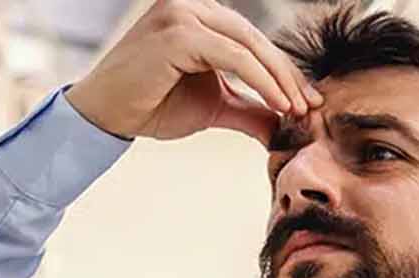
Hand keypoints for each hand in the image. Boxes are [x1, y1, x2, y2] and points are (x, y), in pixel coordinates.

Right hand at [65, 0, 322, 143]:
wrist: (107, 116)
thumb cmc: (152, 105)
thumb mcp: (213, 105)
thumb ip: (248, 107)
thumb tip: (284, 124)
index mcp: (198, 14)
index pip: (251, 39)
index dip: (283, 70)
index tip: (309, 100)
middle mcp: (190, 4)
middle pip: (254, 38)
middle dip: (287, 75)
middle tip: (311, 106)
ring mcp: (182, 13)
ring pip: (248, 45)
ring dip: (279, 80)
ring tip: (296, 110)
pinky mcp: (178, 31)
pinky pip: (234, 57)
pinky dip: (261, 82)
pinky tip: (278, 105)